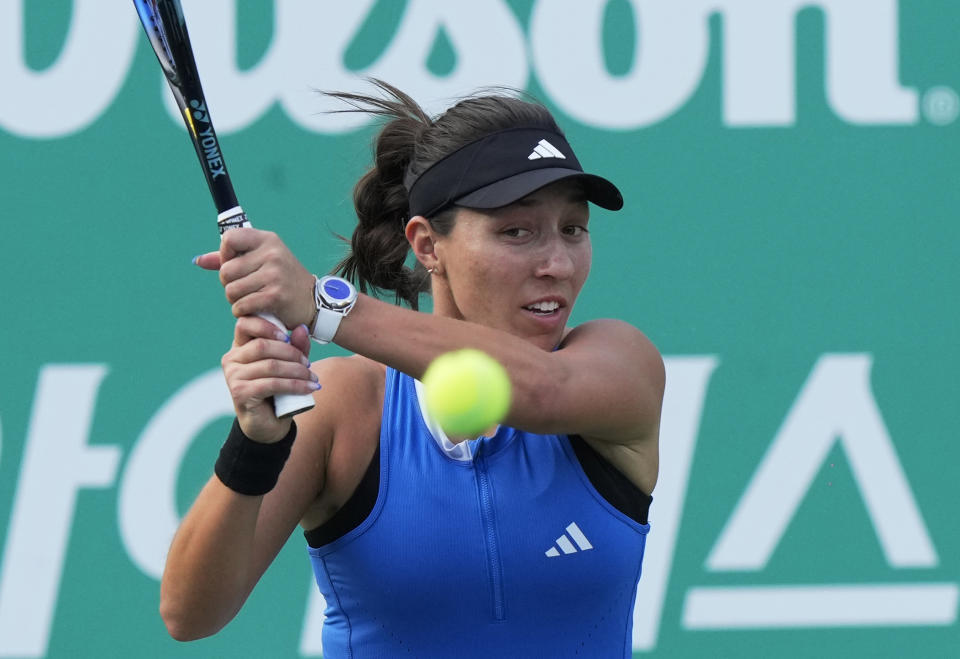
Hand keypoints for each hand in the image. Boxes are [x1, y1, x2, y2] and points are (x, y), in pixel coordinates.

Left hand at [195, 228, 315, 329]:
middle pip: (225, 271)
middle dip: (229, 284)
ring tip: (250, 300)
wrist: (313, 302)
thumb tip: (199, 260)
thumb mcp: (262, 261)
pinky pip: (241, 305)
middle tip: (244, 289)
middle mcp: (272, 253)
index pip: (229, 238)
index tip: (236, 265)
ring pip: (231, 290)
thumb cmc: (282, 280)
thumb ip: (230, 258)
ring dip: (235, 300)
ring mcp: (274, 274)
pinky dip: (242, 311)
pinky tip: (253, 310)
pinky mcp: (275, 295)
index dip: (225, 256)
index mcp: (267, 240)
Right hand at [221, 317, 317, 442]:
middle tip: (308, 363)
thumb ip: (295, 346)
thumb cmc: (278, 390)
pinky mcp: (240, 393)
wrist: (269, 425)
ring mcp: (233, 376)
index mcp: (239, 347)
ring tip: (312, 378)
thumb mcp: (289, 365)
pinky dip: (295, 385)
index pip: (245, 323)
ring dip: (297, 371)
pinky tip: (309, 388)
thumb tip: (302, 328)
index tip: (288, 336)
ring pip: (270, 365)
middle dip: (291, 352)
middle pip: (262, 345)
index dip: (267, 325)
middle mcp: (231, 359)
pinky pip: (272, 384)